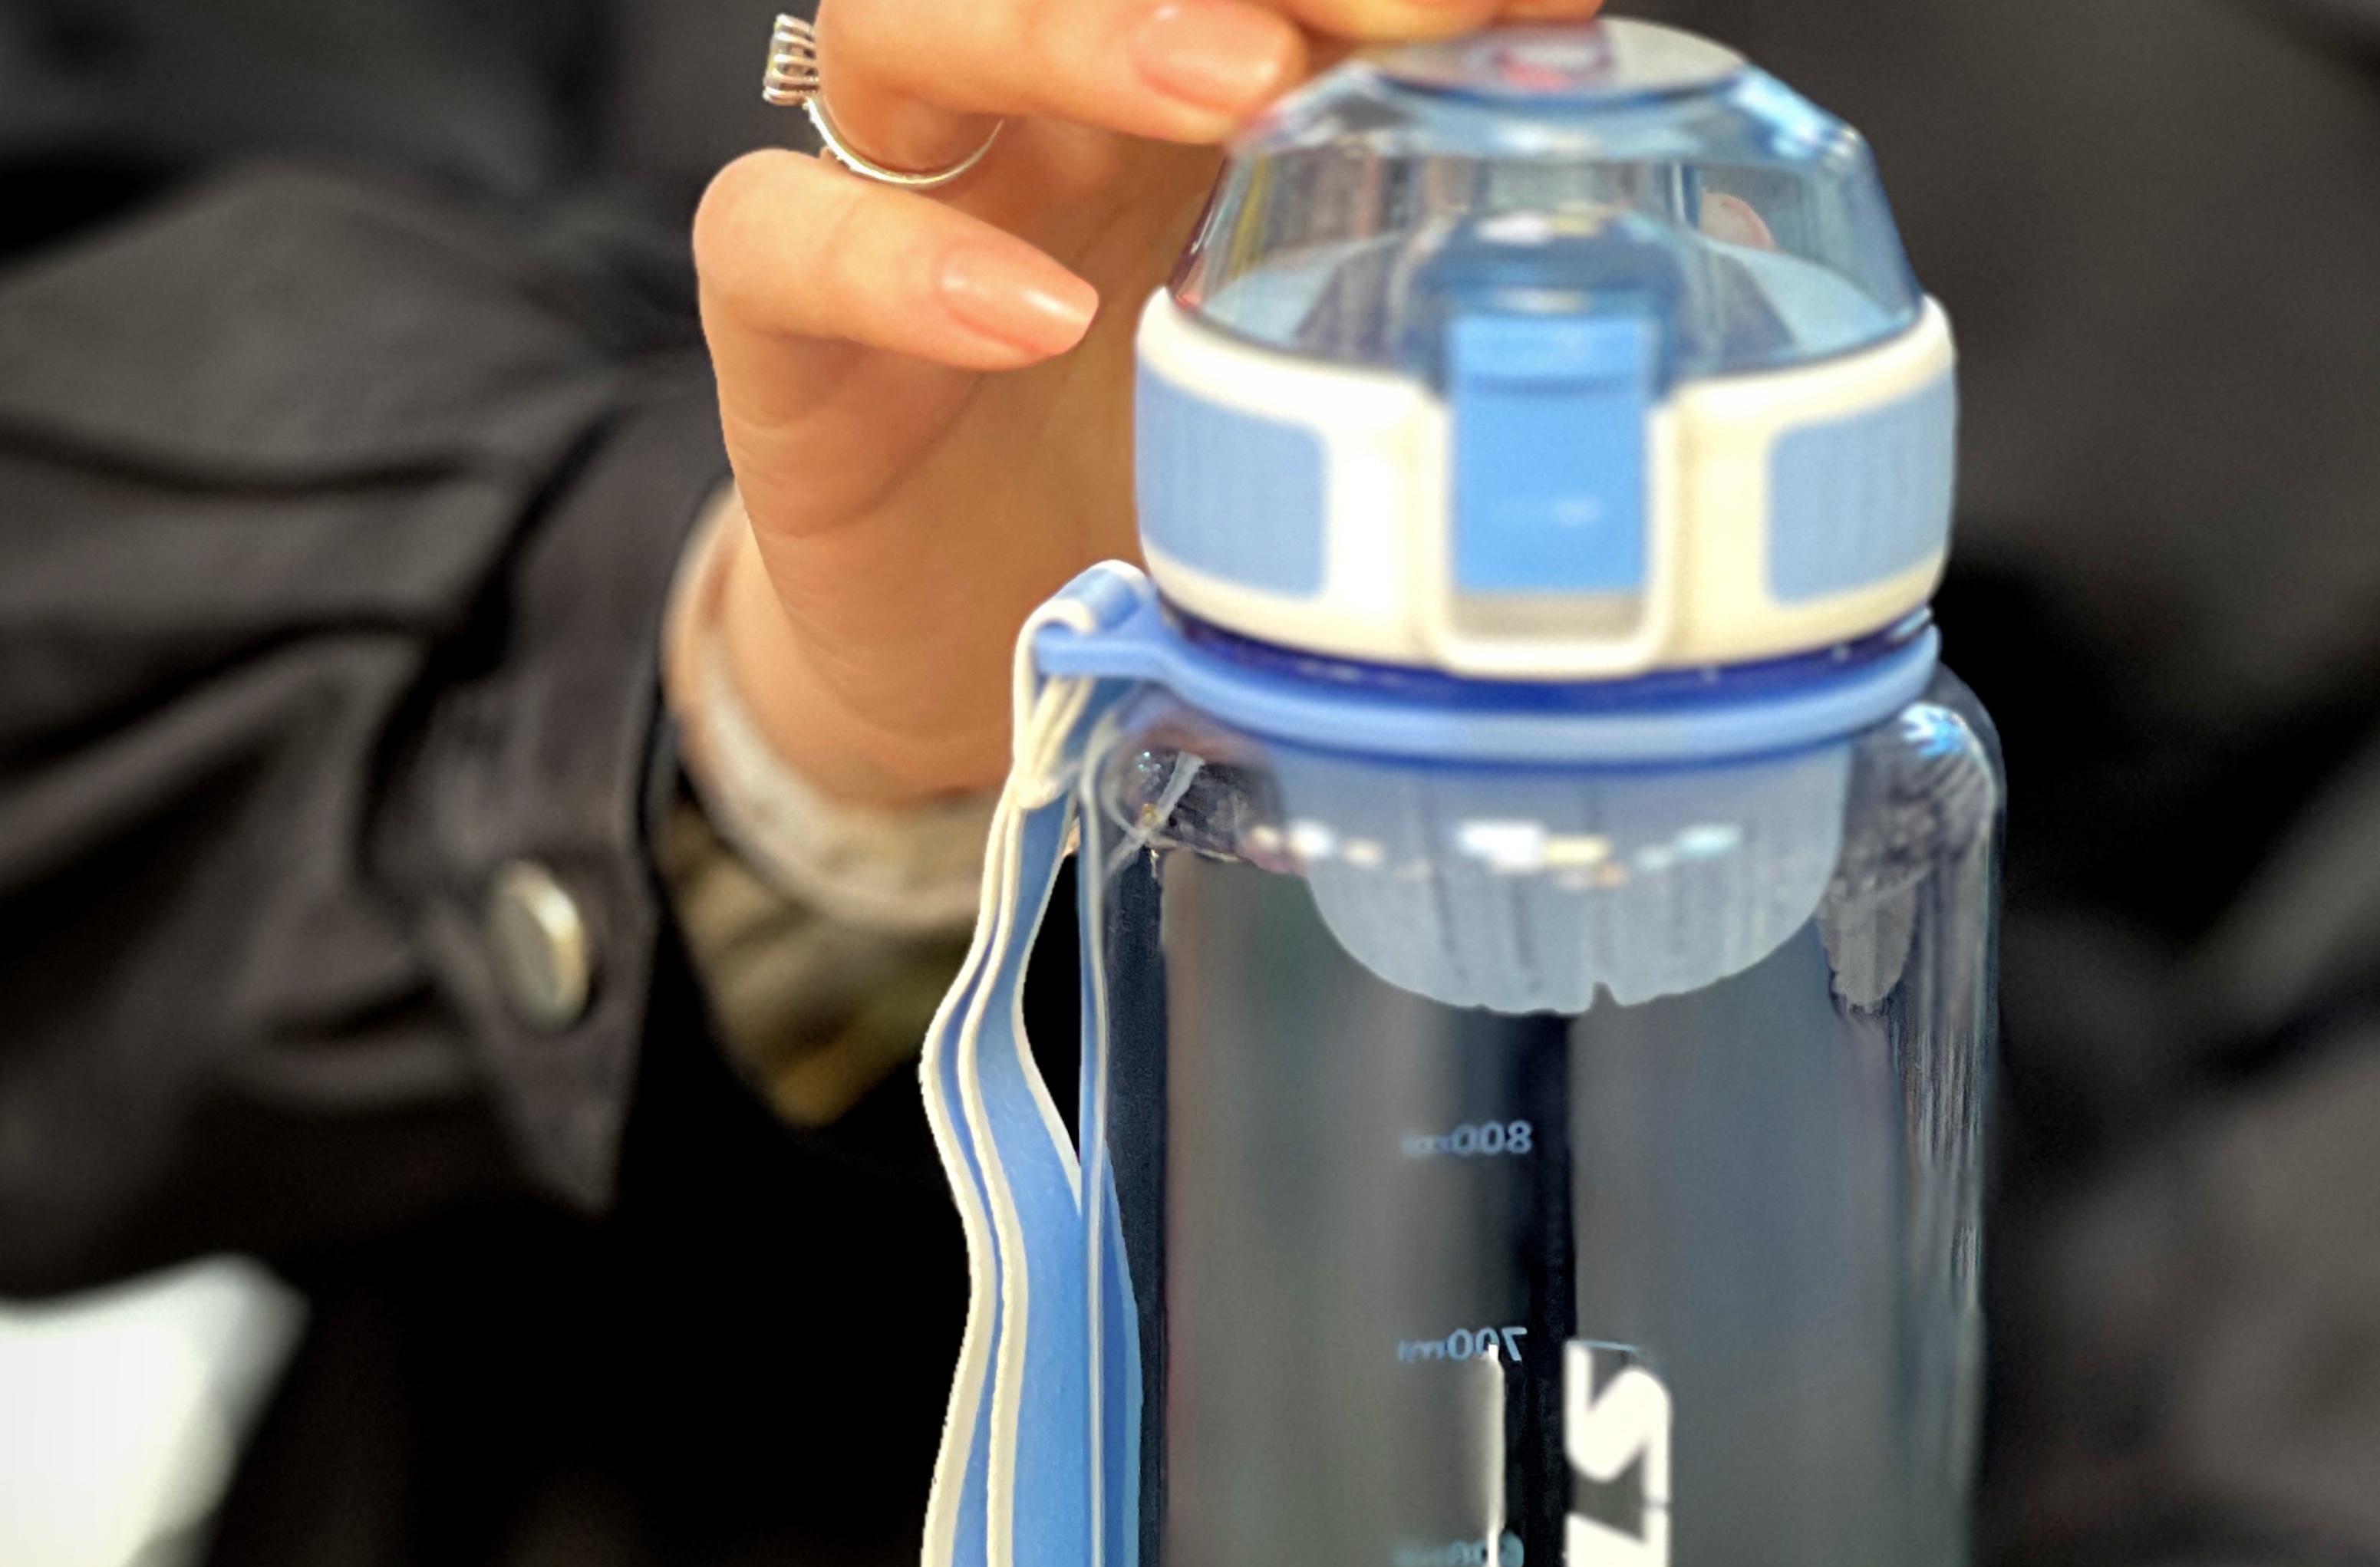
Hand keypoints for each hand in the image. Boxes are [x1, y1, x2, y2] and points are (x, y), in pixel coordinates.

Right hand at [692, 0, 1597, 802]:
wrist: (966, 661)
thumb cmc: (1136, 493)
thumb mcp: (1295, 389)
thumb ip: (1384, 284)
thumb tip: (1566, 218)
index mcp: (1156, 96)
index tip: (1530, 4)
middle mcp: (1022, 111)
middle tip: (1412, 8)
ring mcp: (893, 202)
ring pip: (915, 21)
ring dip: (1084, 27)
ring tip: (1241, 84)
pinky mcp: (786, 340)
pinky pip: (786, 239)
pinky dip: (899, 261)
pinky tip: (1035, 313)